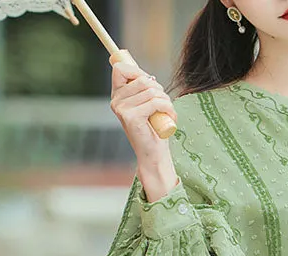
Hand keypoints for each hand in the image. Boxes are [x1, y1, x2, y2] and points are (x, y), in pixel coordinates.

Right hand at [108, 50, 177, 172]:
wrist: (153, 154)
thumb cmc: (152, 129)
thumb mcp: (145, 105)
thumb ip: (142, 90)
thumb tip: (149, 76)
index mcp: (117, 96)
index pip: (120, 69)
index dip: (137, 71)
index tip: (149, 83)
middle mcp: (116, 102)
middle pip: (142, 79)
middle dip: (158, 88)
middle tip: (164, 102)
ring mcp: (122, 110)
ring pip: (151, 90)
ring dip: (165, 99)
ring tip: (168, 111)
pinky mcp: (132, 118)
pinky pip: (155, 102)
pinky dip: (168, 107)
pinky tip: (170, 115)